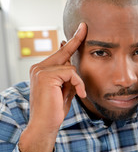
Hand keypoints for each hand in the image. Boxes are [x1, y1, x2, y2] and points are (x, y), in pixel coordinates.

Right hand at [19, 23, 86, 151]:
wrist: (45, 125)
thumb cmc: (55, 110)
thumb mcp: (65, 90)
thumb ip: (69, 77)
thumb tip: (75, 65)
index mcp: (42, 70)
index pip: (60, 53)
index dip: (72, 41)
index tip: (81, 29)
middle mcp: (39, 67)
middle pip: (64, 51)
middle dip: (76, 40)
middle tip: (84, 26)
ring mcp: (41, 70)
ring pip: (71, 67)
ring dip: (77, 82)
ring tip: (75, 93)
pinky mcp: (46, 75)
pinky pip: (72, 73)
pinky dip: (78, 84)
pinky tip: (79, 94)